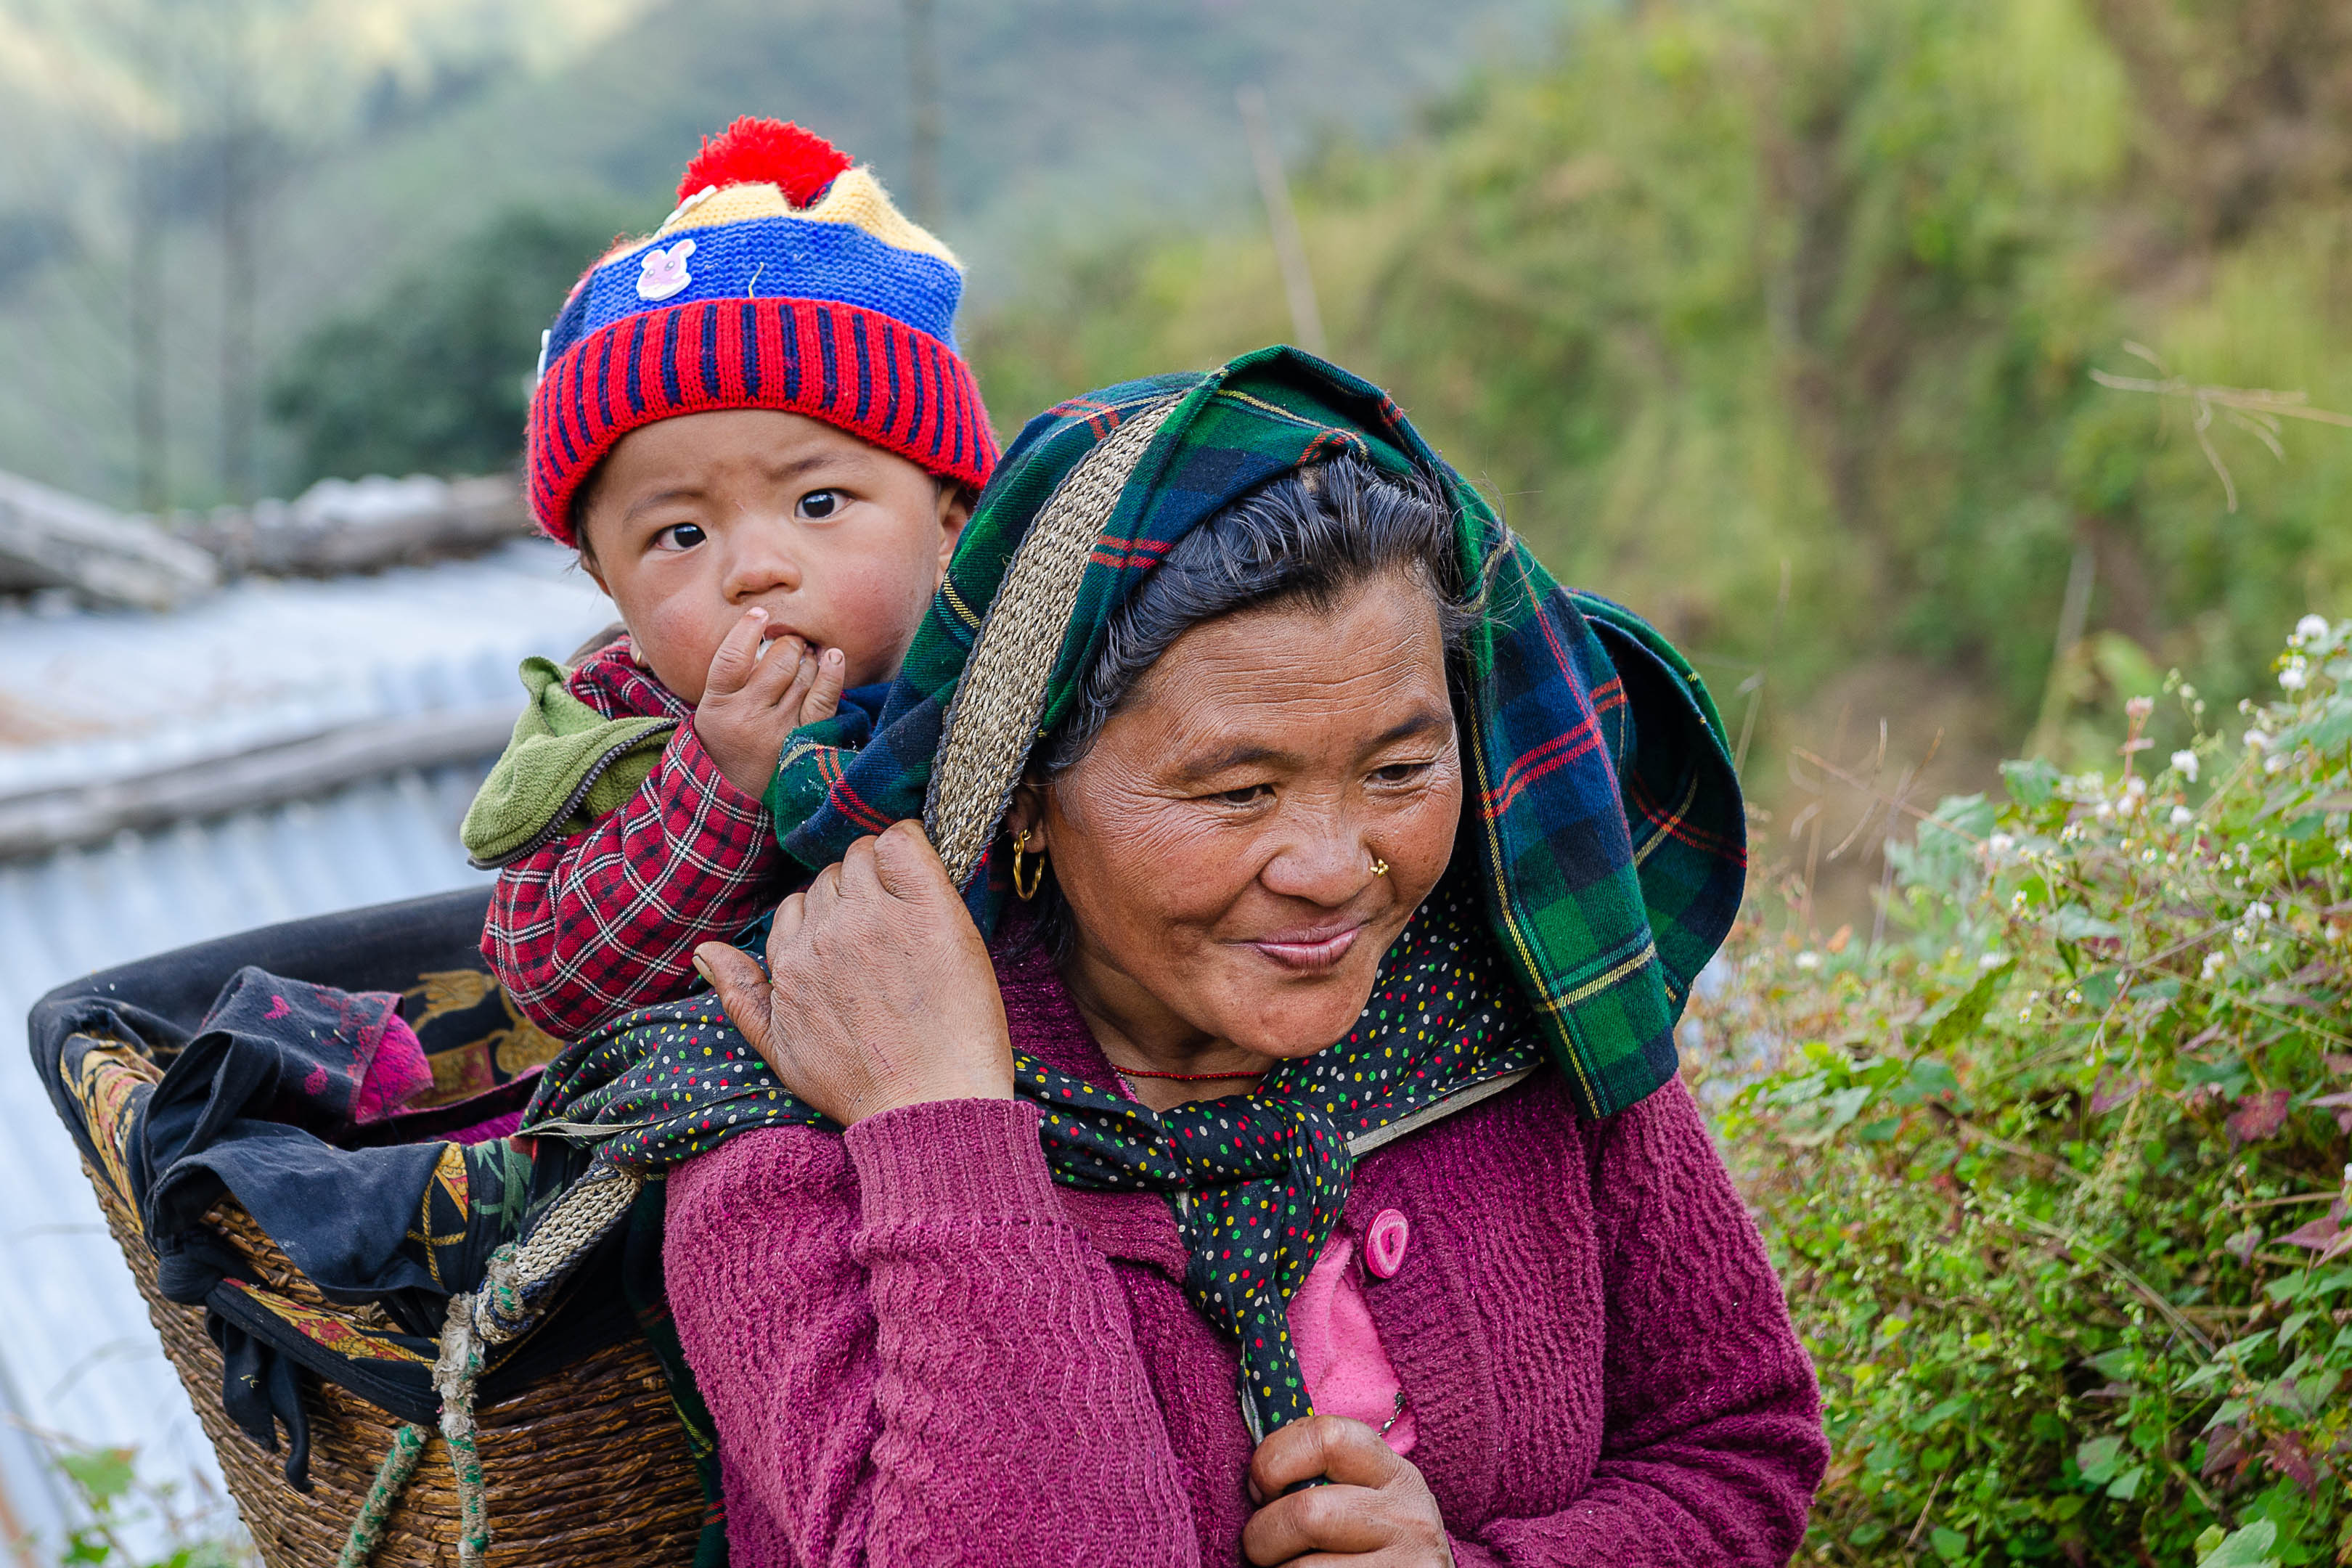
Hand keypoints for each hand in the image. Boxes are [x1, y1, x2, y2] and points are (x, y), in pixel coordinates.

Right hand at [694, 606, 846, 797]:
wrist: (733, 791)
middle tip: (790, 642)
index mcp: (718, 705)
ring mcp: (779, 730)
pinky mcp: (804, 740)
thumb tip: (767, 632)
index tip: (761, 614)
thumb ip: (732, 674)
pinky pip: (824, 700)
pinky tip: (833, 657)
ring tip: (804, 653)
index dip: (747, 629)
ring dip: (807, 656)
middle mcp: (749, 716)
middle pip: (778, 661)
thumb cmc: (725, 738)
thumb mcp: (712, 708)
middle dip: (789, 643)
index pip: (732, 657)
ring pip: (803, 675)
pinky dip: (831, 674)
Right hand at [694, 821, 1015, 1126]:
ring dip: (883, 875)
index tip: (858, 948)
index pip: (796, 905)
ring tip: (910, 923)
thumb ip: (741, 997)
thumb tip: (703, 951)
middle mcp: (824, 933)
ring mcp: (873, 917)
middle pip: (830, 876)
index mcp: (789, 962)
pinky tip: (922, 884)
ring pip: (863, 856)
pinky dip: (910, 848)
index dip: (829, 922)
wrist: (932, 1104)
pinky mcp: (926, 908)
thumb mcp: (781, 1052)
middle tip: (891, 941)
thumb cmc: (863, 1087)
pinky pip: (903, 840)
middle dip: (855, 898)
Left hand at [1243, 1416, 1451, 1565]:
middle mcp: (1407, 1514)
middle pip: (1307, 1512)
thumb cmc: (1374, 1545)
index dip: (1274, 1459)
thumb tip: (1256, 1484)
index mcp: (1394, 1472)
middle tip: (1262, 1546)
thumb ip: (1322, 1479)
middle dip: (1263, 1533)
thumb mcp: (1365, 1499)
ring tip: (1286, 1567)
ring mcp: (1406, 1562)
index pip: (1326, 1436)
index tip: (1262, 1490)